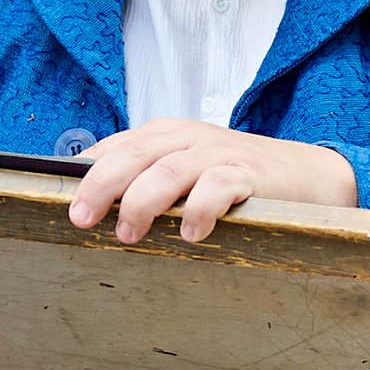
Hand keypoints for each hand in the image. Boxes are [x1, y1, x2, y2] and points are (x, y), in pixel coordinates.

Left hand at [66, 117, 357, 245]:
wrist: (305, 175)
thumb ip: (147, 181)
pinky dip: (200, 209)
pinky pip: (218, 187)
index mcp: (166, 135)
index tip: (63, 201)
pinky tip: (190, 234)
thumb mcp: (186, 169)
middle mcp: (188, 138)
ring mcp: (218, 153)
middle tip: (81, 218)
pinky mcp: (248, 174)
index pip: (116, 147)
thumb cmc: (235, 177)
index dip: (87, 173)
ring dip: (143, 202)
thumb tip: (94, 209)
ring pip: (169, 170)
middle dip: (102, 186)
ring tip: (127, 233)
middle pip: (134, 155)